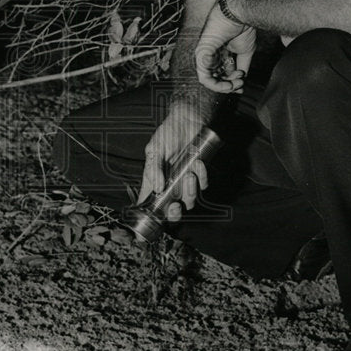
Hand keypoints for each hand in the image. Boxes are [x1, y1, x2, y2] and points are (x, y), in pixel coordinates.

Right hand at [138, 102, 206, 223]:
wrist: (187, 121)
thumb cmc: (167, 133)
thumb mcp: (155, 149)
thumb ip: (154, 168)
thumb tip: (158, 188)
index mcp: (154, 181)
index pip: (148, 203)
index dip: (148, 217)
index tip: (147, 229)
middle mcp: (169, 185)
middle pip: (172, 211)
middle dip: (174, 213)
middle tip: (176, 206)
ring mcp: (185, 181)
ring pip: (189, 201)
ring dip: (190, 191)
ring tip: (188, 174)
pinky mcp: (199, 175)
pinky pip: (203, 186)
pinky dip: (202, 177)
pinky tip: (197, 163)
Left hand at [195, 3, 255, 92]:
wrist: (240, 15)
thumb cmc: (242, 28)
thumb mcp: (245, 52)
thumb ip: (242, 66)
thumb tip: (241, 80)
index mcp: (220, 54)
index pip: (221, 74)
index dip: (231, 84)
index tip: (242, 87)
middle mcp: (210, 55)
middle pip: (215, 79)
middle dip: (229, 86)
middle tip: (241, 83)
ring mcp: (204, 55)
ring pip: (208, 81)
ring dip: (224, 87)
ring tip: (236, 83)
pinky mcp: (202, 54)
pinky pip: (204, 77)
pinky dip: (216, 84)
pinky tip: (228, 84)